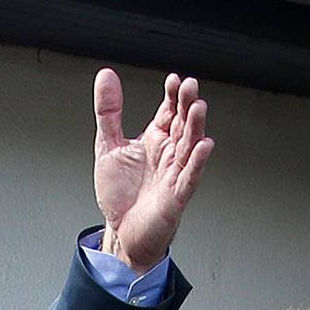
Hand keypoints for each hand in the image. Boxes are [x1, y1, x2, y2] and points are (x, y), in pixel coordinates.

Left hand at [92, 69, 213, 274]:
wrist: (121, 232)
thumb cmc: (121, 195)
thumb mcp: (108, 146)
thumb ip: (108, 112)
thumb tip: (105, 76)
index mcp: (155, 140)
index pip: (168, 111)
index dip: (172, 96)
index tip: (174, 80)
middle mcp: (168, 154)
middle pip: (182, 124)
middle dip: (186, 106)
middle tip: (189, 87)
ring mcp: (174, 174)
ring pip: (190, 146)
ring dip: (195, 127)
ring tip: (198, 107)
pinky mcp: (176, 196)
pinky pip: (190, 177)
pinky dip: (197, 162)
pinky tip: (204, 146)